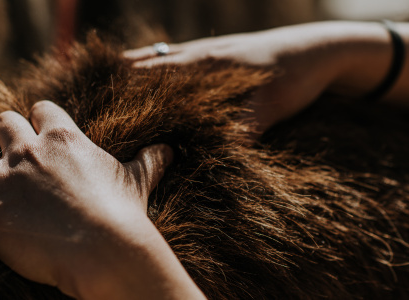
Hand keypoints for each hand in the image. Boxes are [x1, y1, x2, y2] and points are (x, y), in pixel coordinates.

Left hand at [0, 101, 204, 298]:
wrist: (104, 251)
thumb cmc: (122, 214)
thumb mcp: (138, 181)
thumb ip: (149, 161)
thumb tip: (170, 150)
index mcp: (63, 138)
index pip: (41, 109)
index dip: (38, 118)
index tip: (39, 130)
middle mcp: (28, 151)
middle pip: (2, 123)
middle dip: (3, 134)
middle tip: (8, 154)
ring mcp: (3, 181)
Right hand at [125, 21, 396, 132]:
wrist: (320, 49)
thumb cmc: (296, 75)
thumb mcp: (273, 104)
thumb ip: (245, 125)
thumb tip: (217, 153)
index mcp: (206, 64)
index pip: (154, 76)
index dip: (126, 93)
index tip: (101, 109)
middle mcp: (199, 54)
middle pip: (147, 64)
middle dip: (117, 81)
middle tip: (89, 99)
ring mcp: (205, 52)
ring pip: (157, 58)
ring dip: (132, 70)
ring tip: (104, 86)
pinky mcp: (215, 55)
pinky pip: (174, 57)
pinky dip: (154, 65)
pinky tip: (146, 76)